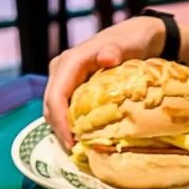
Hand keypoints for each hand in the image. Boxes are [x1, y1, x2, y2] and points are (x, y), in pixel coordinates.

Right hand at [43, 16, 164, 149]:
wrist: (138, 35)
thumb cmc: (133, 41)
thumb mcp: (127, 44)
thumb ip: (115, 50)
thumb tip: (106, 57)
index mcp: (70, 62)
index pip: (55, 97)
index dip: (60, 122)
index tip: (72, 143)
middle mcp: (62, 70)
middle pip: (51, 106)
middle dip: (60, 131)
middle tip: (77, 153)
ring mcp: (65, 79)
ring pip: (55, 110)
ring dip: (64, 129)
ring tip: (80, 150)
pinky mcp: (71, 86)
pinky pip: (65, 108)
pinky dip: (71, 124)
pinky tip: (84, 138)